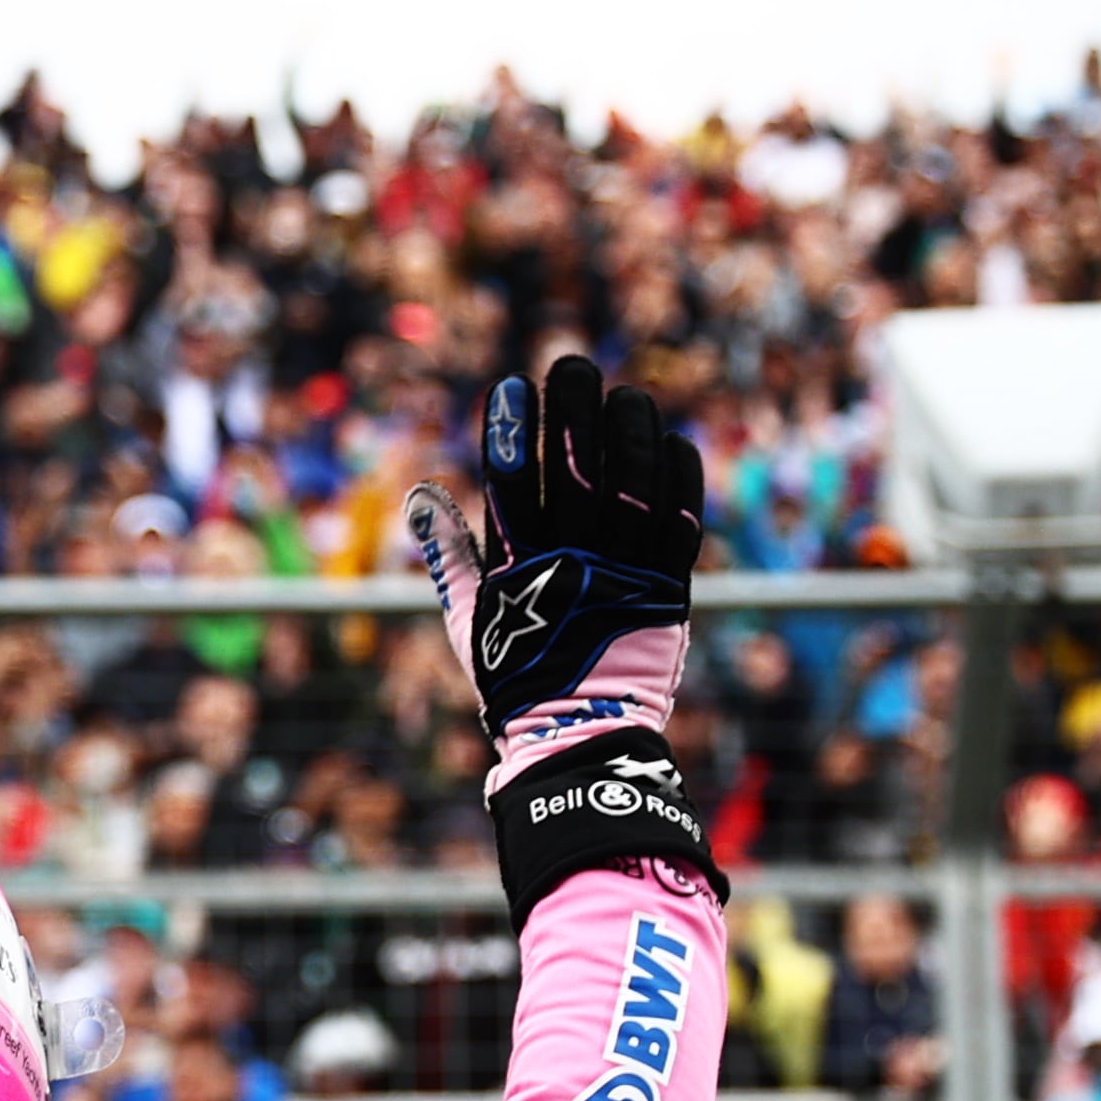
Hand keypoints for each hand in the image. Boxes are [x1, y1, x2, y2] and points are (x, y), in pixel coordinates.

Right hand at [407, 356, 703, 785]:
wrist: (579, 735)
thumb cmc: (516, 676)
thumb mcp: (469, 618)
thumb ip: (449, 553)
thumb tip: (420, 497)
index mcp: (519, 569)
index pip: (511, 481)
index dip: (511, 429)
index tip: (510, 386)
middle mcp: (573, 564)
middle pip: (575, 467)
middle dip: (572, 409)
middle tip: (570, 365)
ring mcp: (624, 574)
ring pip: (633, 483)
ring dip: (630, 430)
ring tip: (625, 393)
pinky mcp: (668, 588)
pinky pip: (681, 517)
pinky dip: (678, 474)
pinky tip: (669, 438)